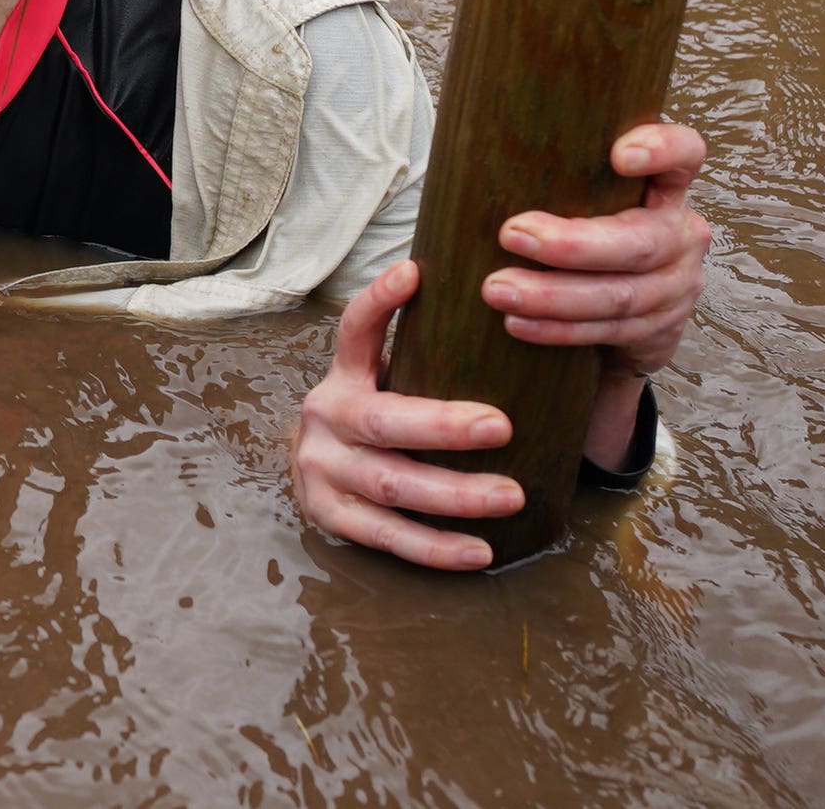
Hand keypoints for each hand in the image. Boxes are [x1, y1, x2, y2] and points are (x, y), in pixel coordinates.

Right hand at [291, 259, 520, 570]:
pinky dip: (434, 548)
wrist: (313, 470)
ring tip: (511, 495)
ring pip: (391, 485)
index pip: (355, 330)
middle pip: (383, 421)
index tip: (414, 273)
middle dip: (444, 426)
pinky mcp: (329, 516)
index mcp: (343, 376)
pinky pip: (386, 536)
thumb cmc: (373, 417)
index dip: (380, 301)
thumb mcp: (381, 377)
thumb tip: (508, 311)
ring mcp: (323, 470)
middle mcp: (325, 417)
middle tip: (503, 426)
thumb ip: (423, 354)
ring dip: (453, 495)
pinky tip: (479, 551)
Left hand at [486, 118, 708, 363]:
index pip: (685, 154)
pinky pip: (608, 331)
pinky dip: (558, 329)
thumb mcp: (591, 196)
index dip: (662, 149)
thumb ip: (565, 176)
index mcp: (668, 187)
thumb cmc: (592, 229)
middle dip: (572, 244)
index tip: (618, 155)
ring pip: (619, 295)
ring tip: (498, 289)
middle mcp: (681, 234)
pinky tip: (518, 323)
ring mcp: (677, 285)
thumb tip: (477, 159)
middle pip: (639, 241)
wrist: (630, 309)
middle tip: (510, 234)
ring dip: (552, 296)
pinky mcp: (661, 329)